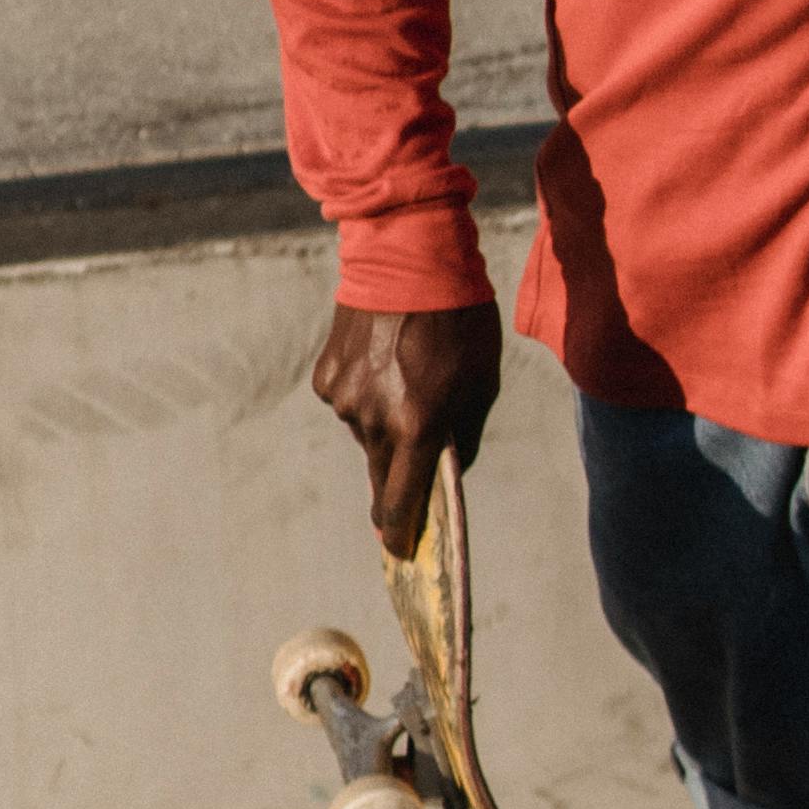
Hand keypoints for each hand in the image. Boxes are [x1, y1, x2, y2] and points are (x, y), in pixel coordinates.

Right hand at [311, 298, 503, 553]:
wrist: (409, 257)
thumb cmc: (460, 320)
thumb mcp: (482, 381)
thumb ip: (465, 434)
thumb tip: (448, 470)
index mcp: (418, 425)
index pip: (401, 500)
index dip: (400, 531)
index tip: (400, 551)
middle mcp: (374, 419)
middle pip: (381, 473)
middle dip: (396, 480)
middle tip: (407, 479)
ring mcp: (344, 399)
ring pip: (366, 435)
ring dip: (385, 426)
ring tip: (408, 383)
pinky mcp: (326, 377)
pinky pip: (348, 404)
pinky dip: (366, 396)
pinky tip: (384, 363)